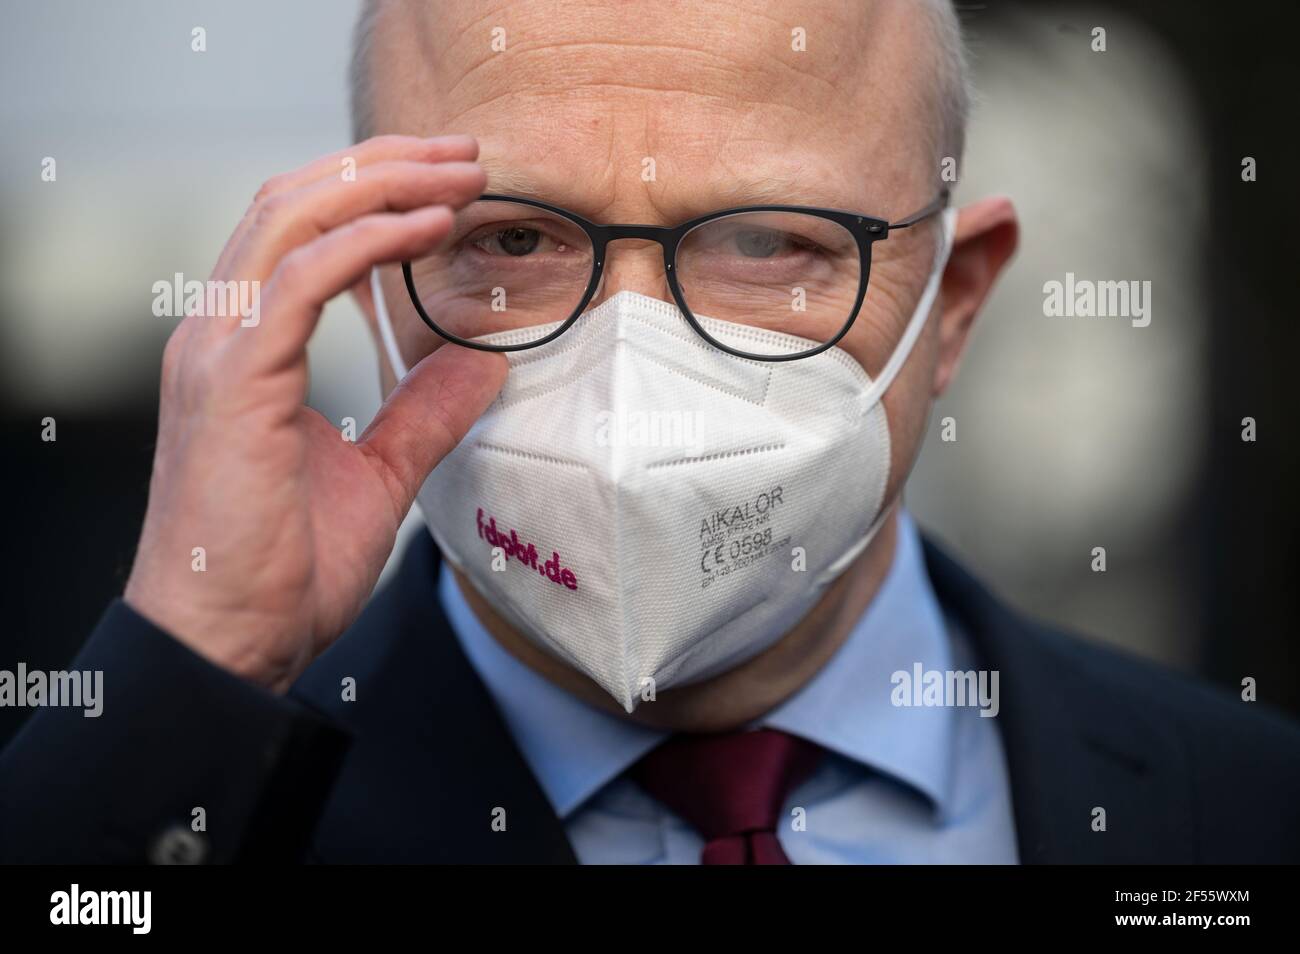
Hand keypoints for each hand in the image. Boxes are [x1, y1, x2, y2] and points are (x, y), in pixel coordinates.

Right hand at [124, 135, 506, 691]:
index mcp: (245, 348)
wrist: (231, 644)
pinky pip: (301, 279)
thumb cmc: (284, 569)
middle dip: (383, 165)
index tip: (451, 183)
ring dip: (381, 183)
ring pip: (291, 219)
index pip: (299, 231)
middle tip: (465, 153)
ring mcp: (217, 352)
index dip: (372, 193)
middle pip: (294, 202)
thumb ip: (423, 412)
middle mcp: (219, 334)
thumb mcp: (379, 475)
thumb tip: (481, 359)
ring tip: (458, 172)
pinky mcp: (232, 381)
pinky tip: (427, 226)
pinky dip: (367, 241)